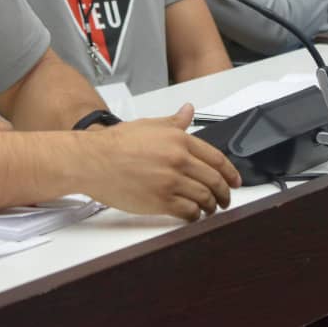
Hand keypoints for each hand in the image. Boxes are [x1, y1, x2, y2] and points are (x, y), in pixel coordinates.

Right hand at [78, 104, 241, 220]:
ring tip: (209, 209)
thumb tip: (188, 110)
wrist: (93, 160)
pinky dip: (195, 216)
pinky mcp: (161, 201)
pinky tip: (192, 215)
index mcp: (179, 139)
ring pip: (204, 198)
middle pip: (214, 180)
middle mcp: (179, 160)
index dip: (230, 172)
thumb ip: (174, 121)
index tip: (235, 181)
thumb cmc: (116, 143)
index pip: (216, 158)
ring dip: (210, 206)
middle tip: (225, 199)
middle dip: (224, 193)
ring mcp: (171, 182)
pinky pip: (189, 212)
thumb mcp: (149, 125)